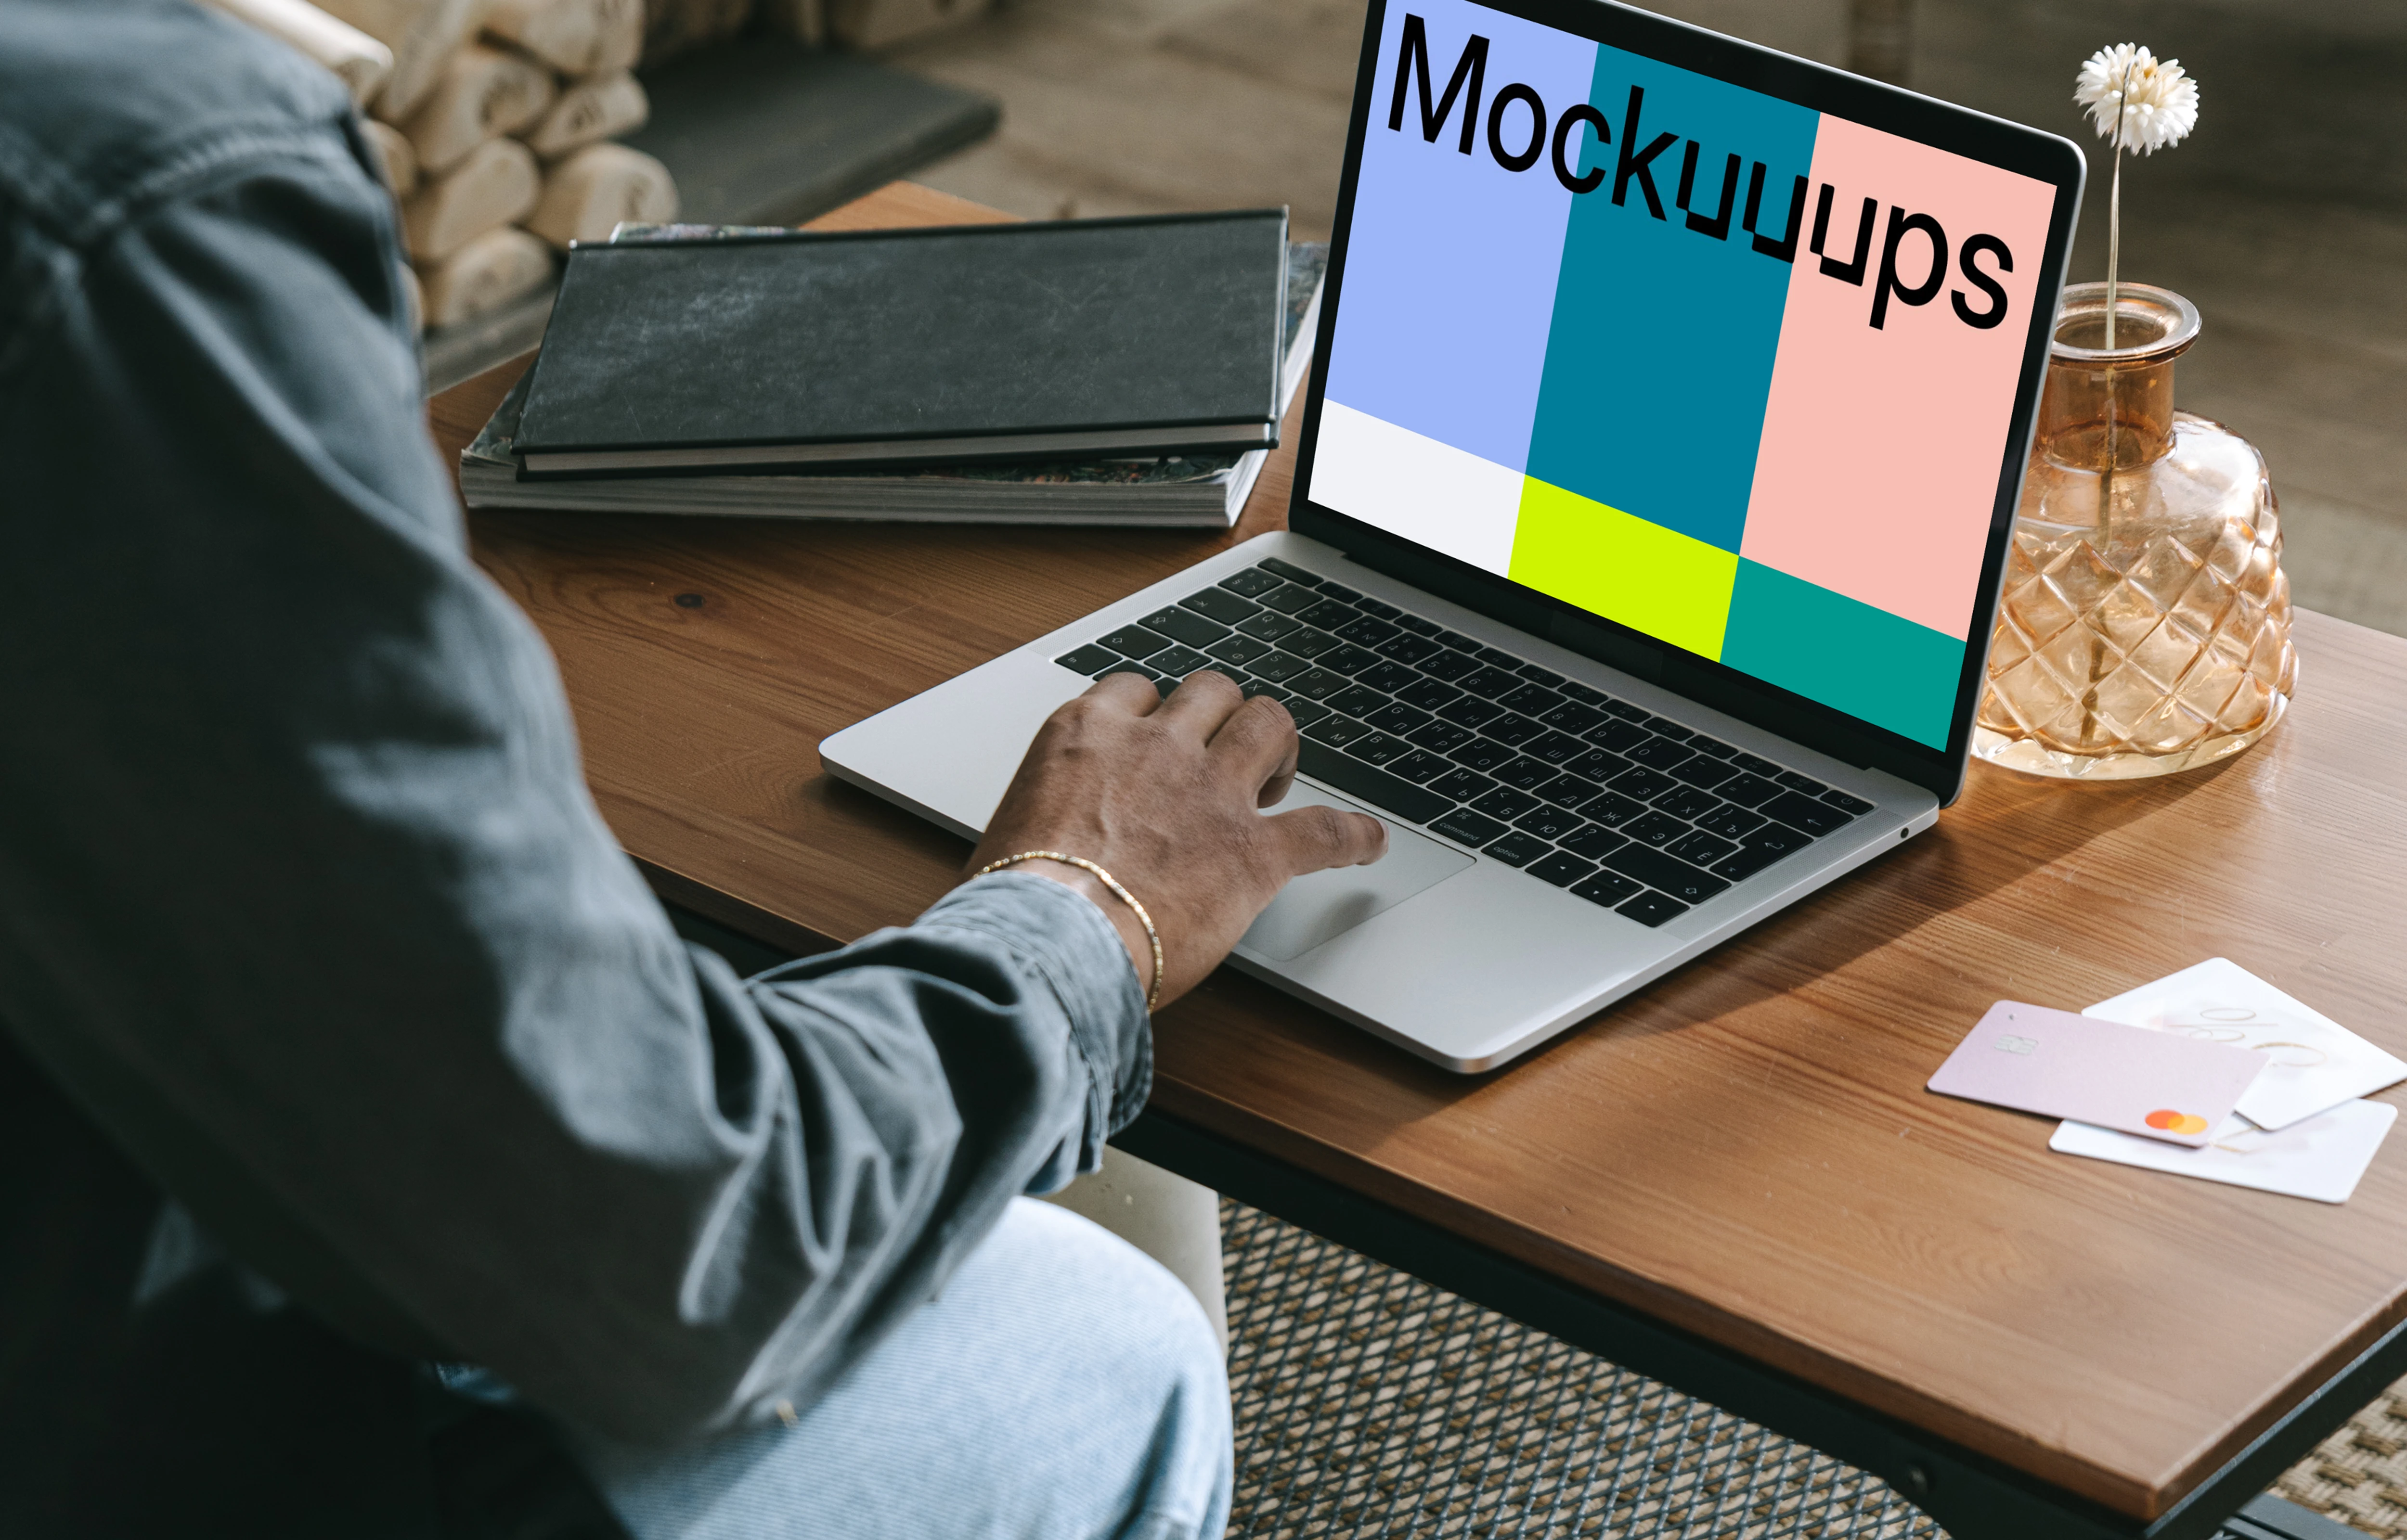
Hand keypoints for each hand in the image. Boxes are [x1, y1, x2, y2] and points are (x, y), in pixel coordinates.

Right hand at [967, 670, 1387, 1008]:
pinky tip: (1369, 843)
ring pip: (1267, 723)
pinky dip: (1353, 835)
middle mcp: (1155, 746)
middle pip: (1210, 691)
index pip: (1133, 690)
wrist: (1049, 939)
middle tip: (1222, 756)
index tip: (1157, 734)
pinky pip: (1324, 829)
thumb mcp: (1011, 832)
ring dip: (1277, 744)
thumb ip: (1046, 816)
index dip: (1154, 713)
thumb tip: (1044, 847)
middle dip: (1222, 715)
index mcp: (1088, 734)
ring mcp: (1210, 792)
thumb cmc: (1015, 901)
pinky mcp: (1252, 852)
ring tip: (1276, 776)